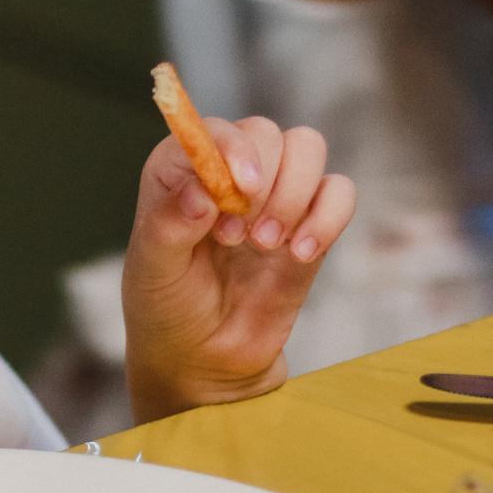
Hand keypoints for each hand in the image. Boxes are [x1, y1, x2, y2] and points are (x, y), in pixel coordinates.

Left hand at [121, 118, 353, 422]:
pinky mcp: (309, 225)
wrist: (205, 361)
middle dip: (264, 180)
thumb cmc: (166, 308)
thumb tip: (200, 192)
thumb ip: (169, 226)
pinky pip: (339, 192)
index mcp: (179, 172)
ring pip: (308, 149)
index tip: (240, 188)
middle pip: (267, 133)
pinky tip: (298, 253)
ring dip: (295, 194)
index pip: (214, 130)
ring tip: (265, 245)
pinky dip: (328, 217)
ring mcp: (272, 197)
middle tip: (236, 236)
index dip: (233, 149)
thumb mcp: (152, 271)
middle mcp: (227, 174)